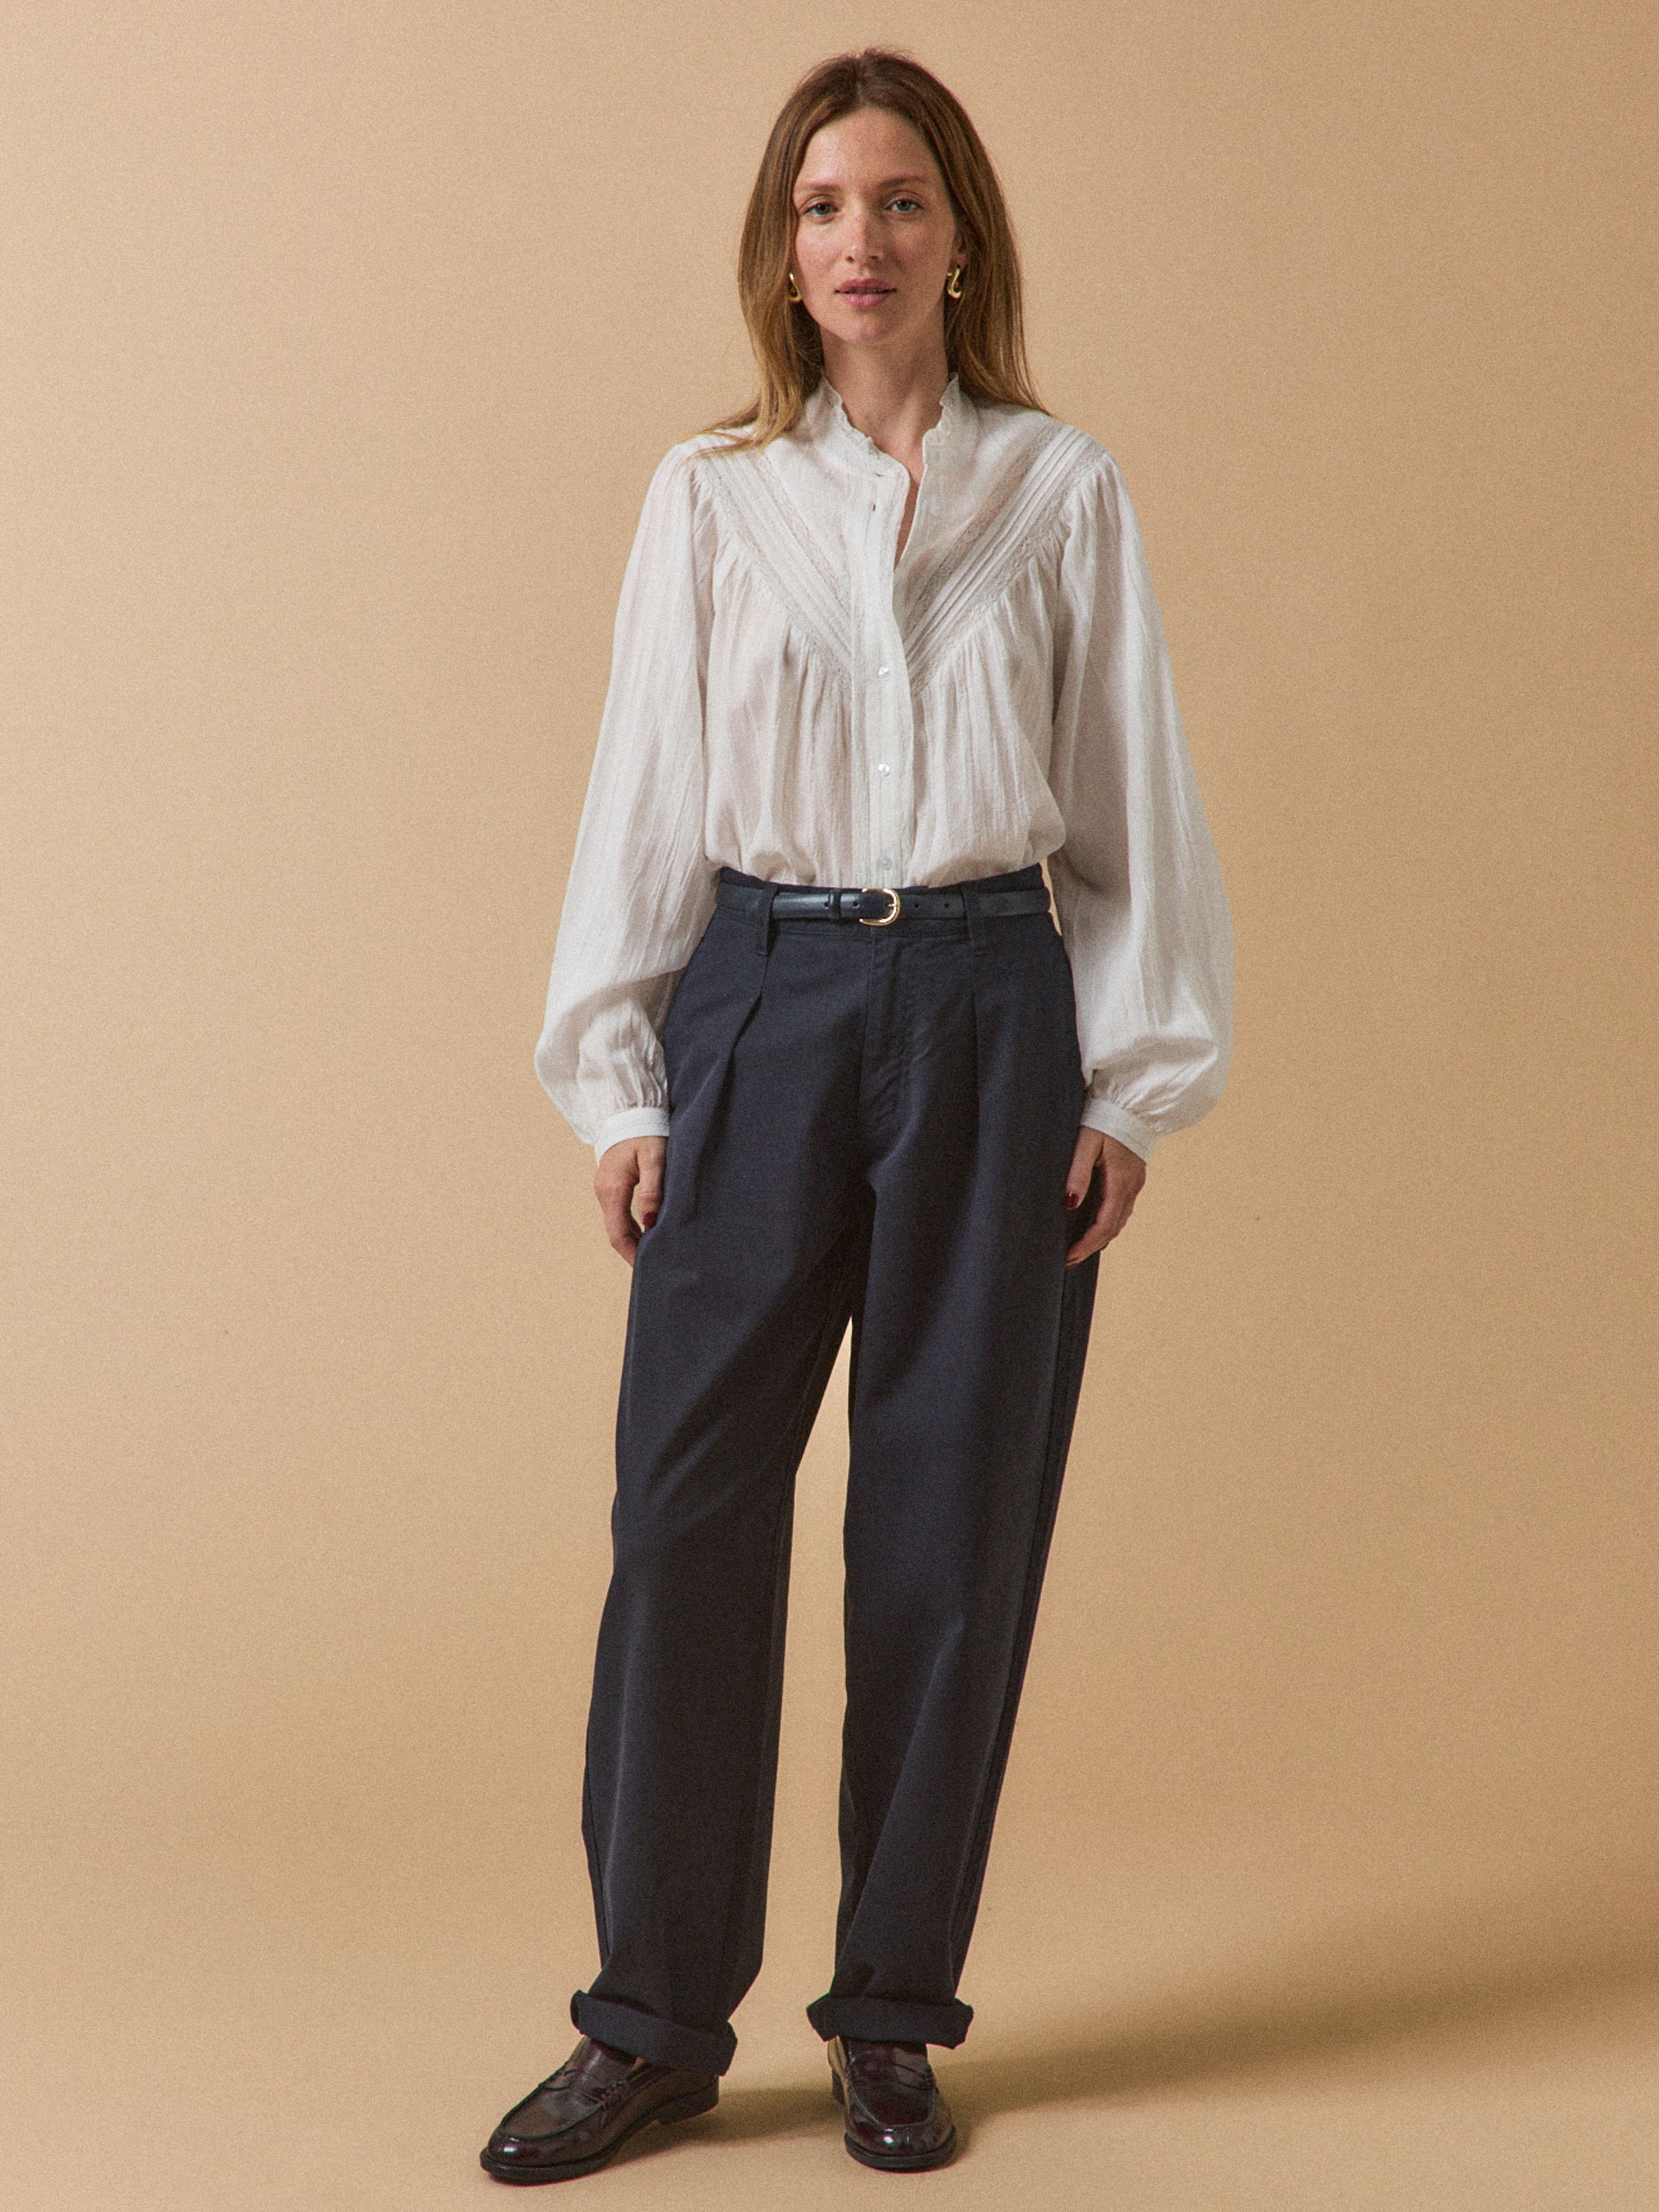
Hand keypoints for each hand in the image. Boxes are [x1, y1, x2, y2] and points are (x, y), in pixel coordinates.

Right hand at [594, 1135, 667, 1265]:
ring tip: (653, 1254)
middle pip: (616, 1232)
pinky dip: (631, 1227)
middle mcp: (603, 1192)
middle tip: (653, 1267)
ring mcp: (604, 1188)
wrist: (629, 1110)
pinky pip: (618, 1213)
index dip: (632, 1254)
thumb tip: (650, 1222)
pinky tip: (646, 1232)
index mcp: (613, 1189)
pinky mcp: (610, 1184)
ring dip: (633, 1240)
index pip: (619, 1233)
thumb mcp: (654, 1159)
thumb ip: (652, 1190)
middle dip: (632, 1252)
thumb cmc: (645, 1132)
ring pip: (617, 1224)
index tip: (647, 1270)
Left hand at [1064, 1127, 1146, 1265]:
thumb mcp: (1086, 1143)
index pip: (1104, 1224)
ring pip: (1119, 1220)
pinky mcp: (1133, 1177)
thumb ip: (1077, 1173)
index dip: (1087, 1244)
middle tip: (1069, 1260)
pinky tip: (1097, 1227)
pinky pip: (1122, 1209)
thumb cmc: (1104, 1119)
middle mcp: (1131, 1187)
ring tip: (1079, 1249)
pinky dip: (1108, 1223)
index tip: (1069, 1257)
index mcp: (1120, 1182)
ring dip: (1100, 1238)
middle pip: (1113, 1228)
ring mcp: (1135, 1183)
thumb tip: (1069, 1203)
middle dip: (1091, 1247)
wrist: (1131, 1102)